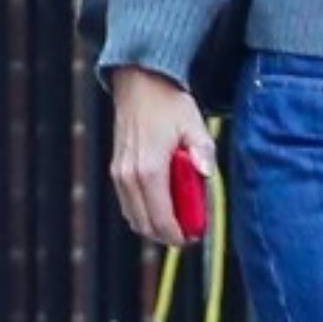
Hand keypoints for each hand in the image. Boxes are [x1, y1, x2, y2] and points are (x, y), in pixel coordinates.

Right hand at [109, 66, 214, 246]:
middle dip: (168, 234)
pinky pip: (128, 204)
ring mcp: (119, 175)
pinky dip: (144, 211)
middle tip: (190, 232)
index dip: (179, 235)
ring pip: (134, 218)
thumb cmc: (169, 104)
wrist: (140, 85)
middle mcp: (129, 177)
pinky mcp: (116, 171)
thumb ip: (203, 151)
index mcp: (150, 170)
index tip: (195, 236)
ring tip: (179, 219)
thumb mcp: (194, 125)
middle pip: (146, 225)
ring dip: (155, 224)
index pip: (162, 219)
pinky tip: (163, 204)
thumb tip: (206, 173)